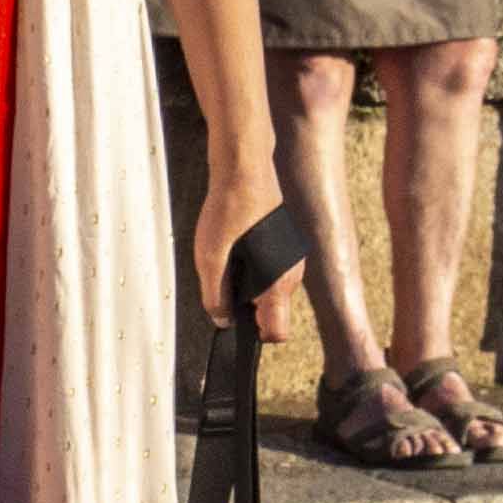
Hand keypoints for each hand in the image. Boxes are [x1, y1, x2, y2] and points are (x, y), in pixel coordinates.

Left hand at [189, 153, 285, 325]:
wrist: (244, 168)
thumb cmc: (229, 209)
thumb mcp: (210, 259)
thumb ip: (215, 297)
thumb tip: (222, 320)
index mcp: (278, 282)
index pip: (278, 332)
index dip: (255, 334)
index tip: (234, 321)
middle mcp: (292, 274)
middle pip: (271, 312)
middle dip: (247, 307)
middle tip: (223, 282)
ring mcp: (292, 259)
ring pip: (271, 291)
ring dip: (250, 286)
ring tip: (228, 260)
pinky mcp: (287, 246)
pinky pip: (273, 271)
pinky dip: (256, 268)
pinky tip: (237, 246)